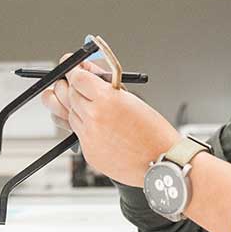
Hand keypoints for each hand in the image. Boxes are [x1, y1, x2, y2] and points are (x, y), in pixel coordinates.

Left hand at [41, 61, 179, 186]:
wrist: (162, 162)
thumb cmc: (154, 131)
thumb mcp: (132, 98)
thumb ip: (105, 83)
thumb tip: (87, 70)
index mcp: (107, 99)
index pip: (77, 77)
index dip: (74, 71)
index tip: (74, 69)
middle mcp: (94, 117)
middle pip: (68, 95)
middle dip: (69, 87)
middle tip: (73, 84)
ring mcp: (89, 137)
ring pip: (69, 114)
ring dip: (75, 108)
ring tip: (89, 106)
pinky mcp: (88, 152)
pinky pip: (77, 134)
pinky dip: (83, 127)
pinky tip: (96, 125)